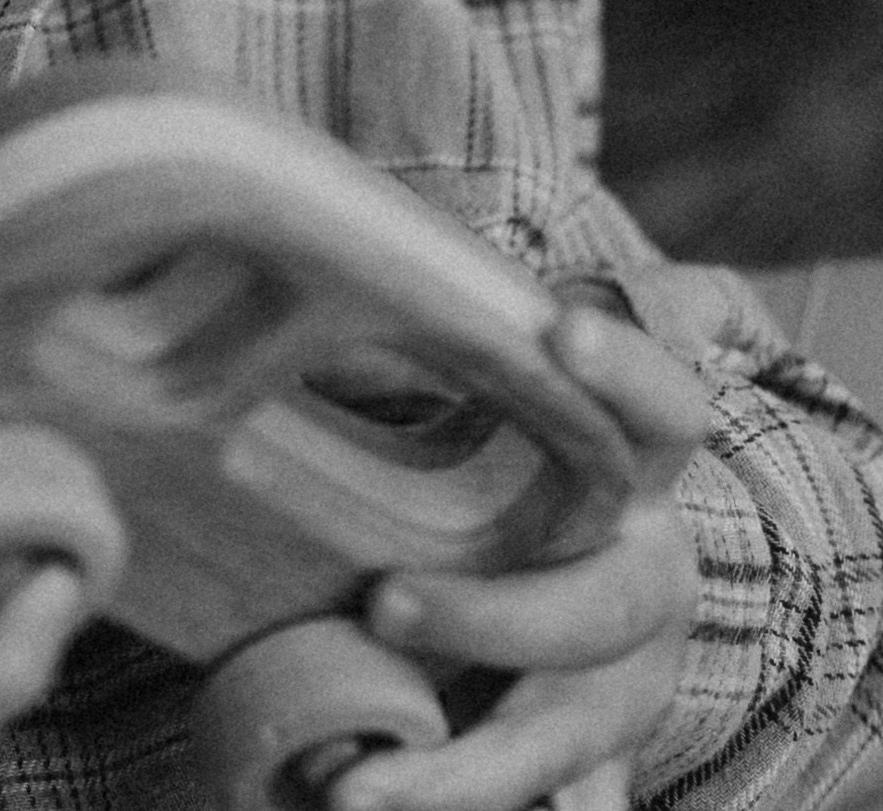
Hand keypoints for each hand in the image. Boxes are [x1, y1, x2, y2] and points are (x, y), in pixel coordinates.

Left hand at [327, 304, 710, 810]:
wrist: (598, 534)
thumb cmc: (529, 426)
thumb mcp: (526, 369)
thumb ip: (472, 326)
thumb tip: (354, 262)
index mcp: (645, 468)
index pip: (666, 406)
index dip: (627, 370)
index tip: (563, 329)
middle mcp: (645, 574)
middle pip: (599, 606)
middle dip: (497, 615)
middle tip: (384, 600)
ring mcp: (621, 676)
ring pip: (563, 734)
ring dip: (465, 768)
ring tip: (356, 789)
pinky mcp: (585, 746)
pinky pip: (545, 797)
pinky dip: (467, 803)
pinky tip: (372, 804)